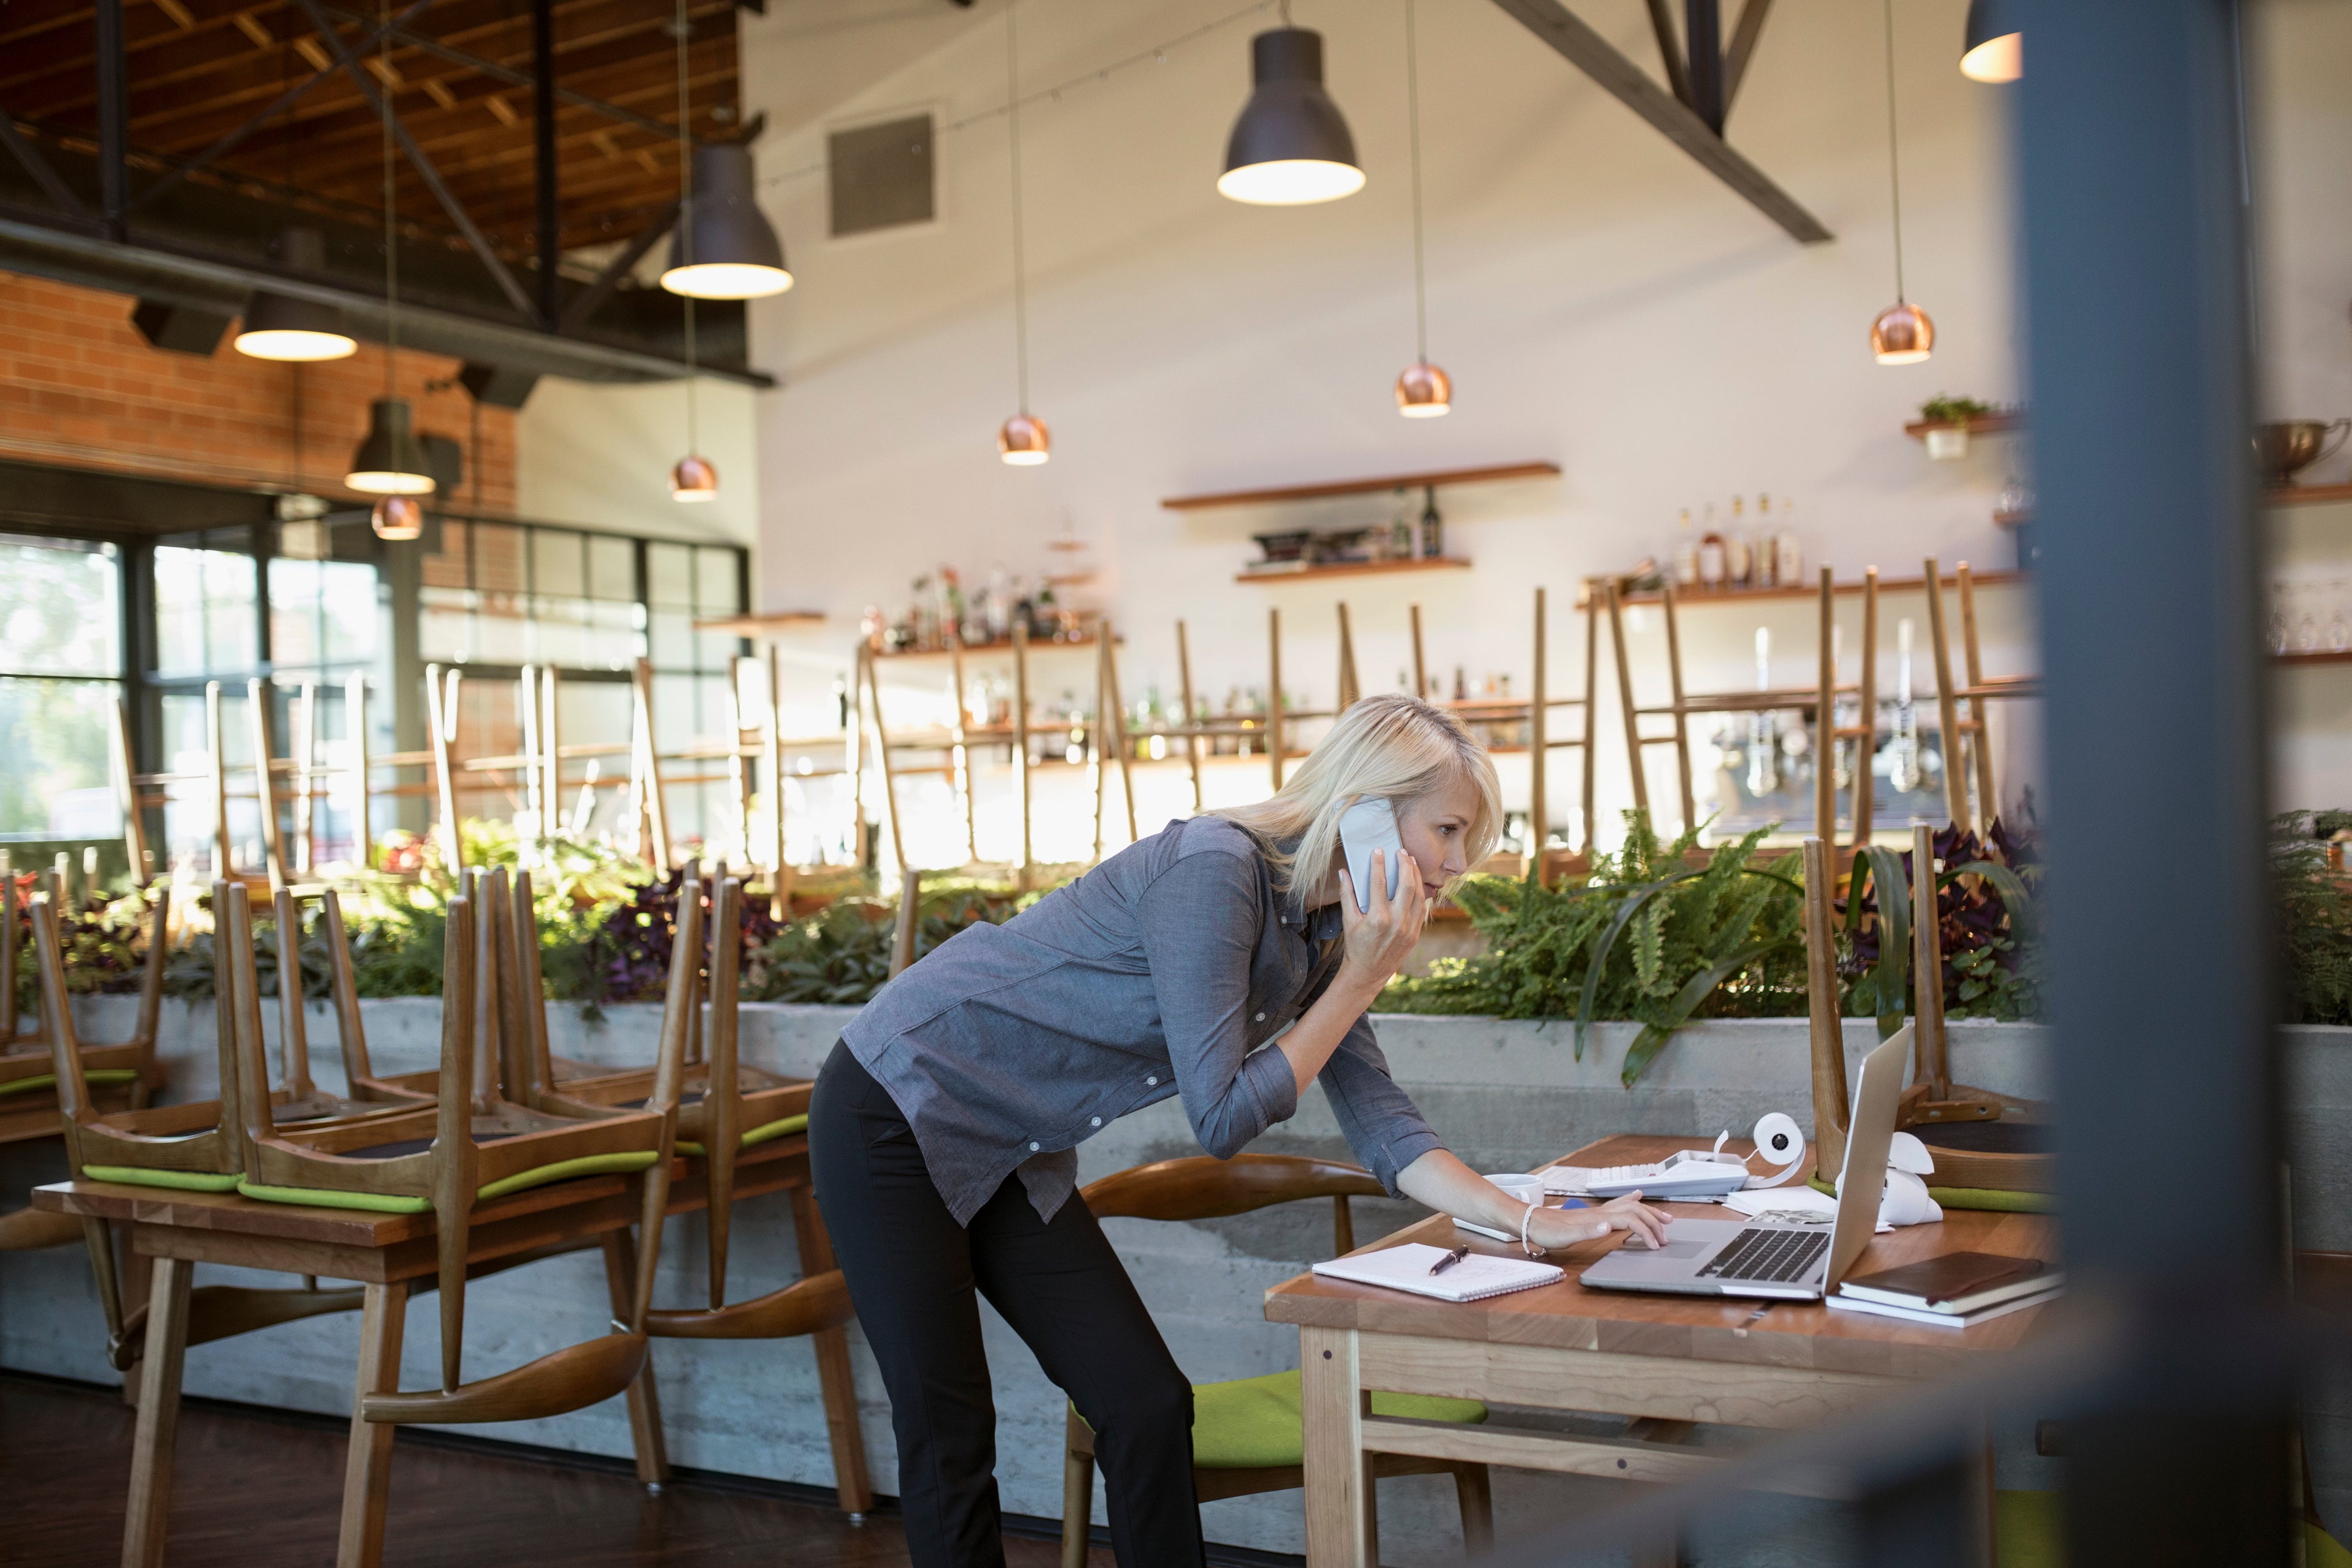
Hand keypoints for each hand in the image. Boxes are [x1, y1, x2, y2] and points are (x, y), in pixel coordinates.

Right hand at [1336, 849, 1426, 993]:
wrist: (1368, 973)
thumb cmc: (1355, 946)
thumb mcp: (1348, 921)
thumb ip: (1347, 895)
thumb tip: (1343, 873)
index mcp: (1377, 918)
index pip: (1379, 882)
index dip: (1378, 864)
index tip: (1378, 850)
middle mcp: (1396, 922)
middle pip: (1405, 884)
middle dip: (1404, 864)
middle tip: (1400, 851)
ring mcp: (1409, 929)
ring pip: (1418, 894)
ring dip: (1416, 875)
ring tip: (1411, 861)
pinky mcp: (1415, 934)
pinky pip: (1421, 908)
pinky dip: (1420, 893)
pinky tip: (1417, 882)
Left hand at [1525, 1192, 1669, 1251]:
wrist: (1532, 1222)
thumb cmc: (1548, 1231)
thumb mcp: (1566, 1236)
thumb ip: (1588, 1231)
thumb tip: (1608, 1226)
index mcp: (1598, 1217)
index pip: (1631, 1221)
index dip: (1647, 1232)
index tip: (1656, 1246)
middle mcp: (1601, 1212)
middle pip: (1635, 1211)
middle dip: (1654, 1222)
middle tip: (1666, 1236)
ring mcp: (1598, 1211)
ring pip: (1630, 1207)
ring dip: (1649, 1212)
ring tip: (1664, 1218)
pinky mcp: (1594, 1214)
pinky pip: (1619, 1205)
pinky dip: (1632, 1201)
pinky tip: (1637, 1197)